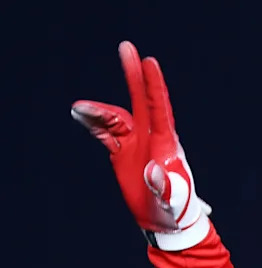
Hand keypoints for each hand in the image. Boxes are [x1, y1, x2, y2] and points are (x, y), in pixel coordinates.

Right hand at [72, 41, 210, 249]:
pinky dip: (93, 124)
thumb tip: (155, 171)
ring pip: (116, 118)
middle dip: (134, 75)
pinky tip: (80, 116)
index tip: (150, 62)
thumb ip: (167, 187)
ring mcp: (137, 143)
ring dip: (98, 112)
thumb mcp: (174, 201)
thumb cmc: (177, 210)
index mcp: (167, 144)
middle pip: (141, 101)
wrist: (168, 220)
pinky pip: (105, 133)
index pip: (160, 109)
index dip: (154, 86)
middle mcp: (152, 137)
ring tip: (79, 110)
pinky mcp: (124, 152)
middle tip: (127, 47)